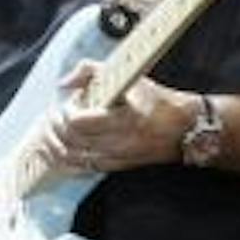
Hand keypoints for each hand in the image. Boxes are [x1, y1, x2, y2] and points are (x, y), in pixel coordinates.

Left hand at [35, 61, 187, 173]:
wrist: (185, 129)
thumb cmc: (156, 100)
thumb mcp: (128, 77)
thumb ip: (91, 71)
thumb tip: (64, 83)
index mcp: (123, 118)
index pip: (78, 123)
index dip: (66, 114)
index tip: (67, 106)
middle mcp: (119, 141)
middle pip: (70, 142)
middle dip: (56, 130)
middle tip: (55, 119)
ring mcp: (117, 157)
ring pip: (73, 158)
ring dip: (57, 146)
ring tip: (54, 134)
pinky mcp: (116, 166)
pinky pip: (83, 167)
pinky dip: (68, 159)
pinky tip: (63, 150)